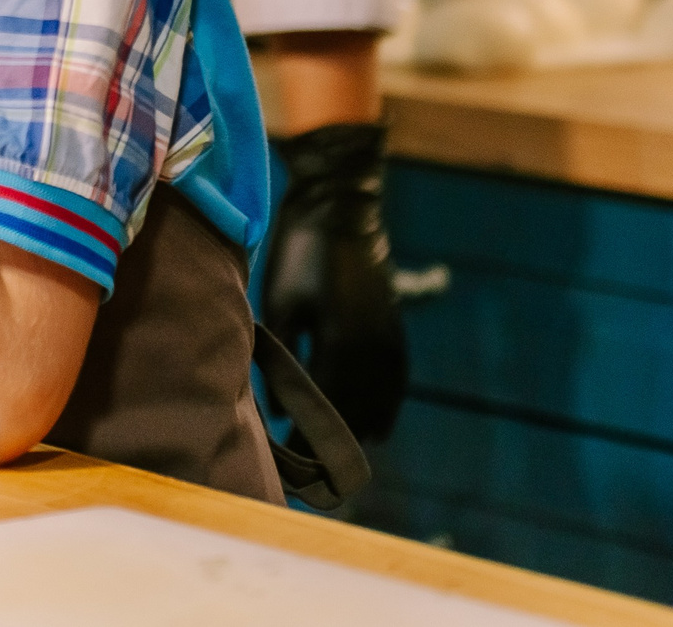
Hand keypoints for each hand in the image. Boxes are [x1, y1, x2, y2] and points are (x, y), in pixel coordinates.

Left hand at [262, 121, 407, 443]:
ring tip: (340, 452)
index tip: (290, 460)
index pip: (324, 409)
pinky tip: (375, 424)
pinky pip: (396, 385)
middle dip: (333, 440)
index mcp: (340, 347)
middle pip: (356, 414)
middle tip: (309, 464)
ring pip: (381, 405)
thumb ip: (283, 355)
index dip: (306, 436)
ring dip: (361, 428)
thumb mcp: (280, 302)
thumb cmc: (299, 252)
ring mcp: (390, 342)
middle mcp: (373, 353)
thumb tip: (276, 401)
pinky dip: (384, 408)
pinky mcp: (396, 331)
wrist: (341, 208)